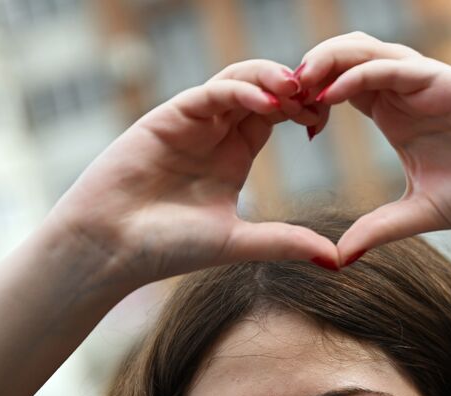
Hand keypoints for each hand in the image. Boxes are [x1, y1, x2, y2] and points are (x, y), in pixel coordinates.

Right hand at [45, 60, 337, 288]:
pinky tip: (263, 101)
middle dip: (293, 87)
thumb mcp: (239, 243)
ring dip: (268, 79)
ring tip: (296, 89)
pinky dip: (237, 91)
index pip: (277, 115)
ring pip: (236, 81)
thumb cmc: (167, 249)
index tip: (325, 119)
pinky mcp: (167, 117)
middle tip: (319, 94)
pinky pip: (208, 93)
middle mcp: (214, 133)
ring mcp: (190, 122)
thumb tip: (338, 260)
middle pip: (261, 90)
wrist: (111, 250)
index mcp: (234, 156)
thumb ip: (285, 243)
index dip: (304, 109)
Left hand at [291, 33, 450, 259]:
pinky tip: (331, 96)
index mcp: (397, 115)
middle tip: (276, 97)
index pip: (340, 89)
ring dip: (324, 63)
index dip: (308, 99)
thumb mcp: (419, 214)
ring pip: (362, 51)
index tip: (286, 124)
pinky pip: (390, 69)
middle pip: (343, 59)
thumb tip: (337, 258)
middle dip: (306, 71)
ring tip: (295, 86)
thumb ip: (377, 228)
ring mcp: (426, 82)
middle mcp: (407, 92)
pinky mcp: (446, 81)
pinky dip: (357, 76)